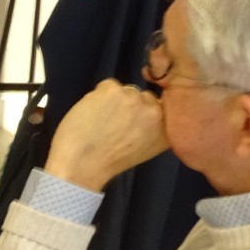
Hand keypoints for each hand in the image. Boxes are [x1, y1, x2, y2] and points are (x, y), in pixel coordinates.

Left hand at [45, 80, 169, 192]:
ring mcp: (134, 98)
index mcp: (166, 129)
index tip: (130, 122)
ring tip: (101, 120)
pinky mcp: (113, 89)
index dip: (142, 112)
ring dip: (114, 100)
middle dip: (129, 105)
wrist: (82, 165)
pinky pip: (107, 85)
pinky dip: (97, 96)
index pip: (160, 107)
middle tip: (113, 122)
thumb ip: (152, 130)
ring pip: (125, 90)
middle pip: (143, 96)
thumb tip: (148, 116)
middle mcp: (156, 111)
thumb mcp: (144, 149)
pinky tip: (92, 113)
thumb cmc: (108, 161)